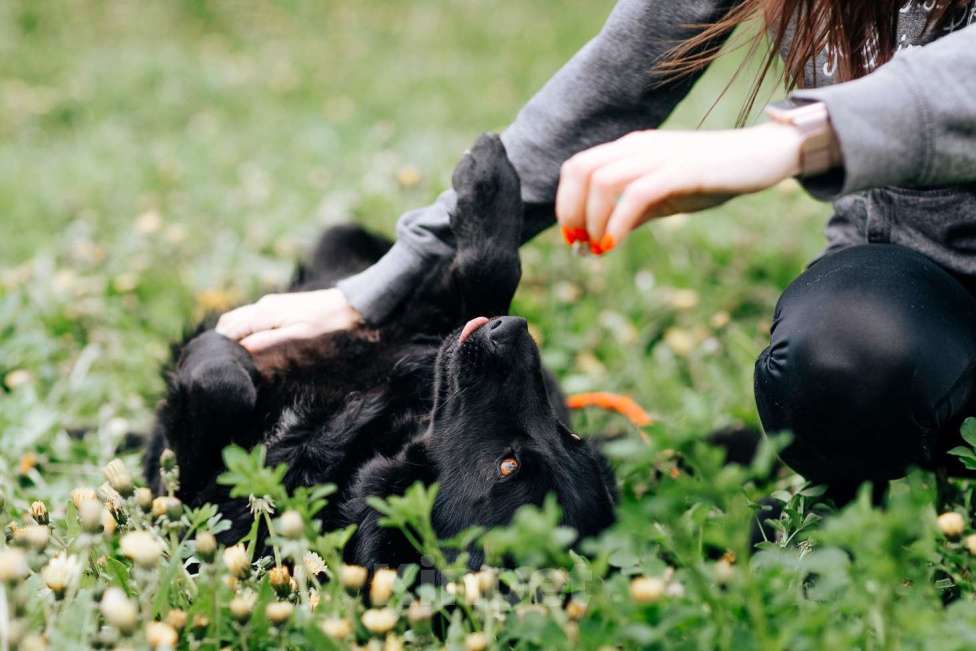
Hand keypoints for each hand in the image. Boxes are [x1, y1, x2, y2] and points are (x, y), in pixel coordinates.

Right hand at [215, 288, 362, 353]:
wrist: (348, 306)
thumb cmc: (326, 325)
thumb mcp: (299, 337)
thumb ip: (269, 342)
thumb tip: (243, 349)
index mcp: (264, 312)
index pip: (230, 329)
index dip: (221, 347)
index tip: (219, 365)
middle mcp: (263, 305)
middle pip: (229, 322)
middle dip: (222, 341)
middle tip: (223, 364)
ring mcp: (269, 304)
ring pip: (239, 319)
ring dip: (232, 336)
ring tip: (234, 358)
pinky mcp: (277, 307)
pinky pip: (251, 318)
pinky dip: (244, 331)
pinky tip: (250, 346)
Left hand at [555, 122, 803, 252]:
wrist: (764, 155)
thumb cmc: (715, 177)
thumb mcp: (666, 198)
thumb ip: (634, 213)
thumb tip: (600, 239)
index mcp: (632, 149)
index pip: (579, 166)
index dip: (566, 201)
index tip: (573, 236)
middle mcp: (639, 146)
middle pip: (582, 170)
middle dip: (571, 211)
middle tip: (578, 244)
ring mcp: (660, 155)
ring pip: (603, 180)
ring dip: (592, 219)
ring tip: (597, 247)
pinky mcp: (682, 169)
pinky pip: (636, 194)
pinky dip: (617, 223)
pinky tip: (614, 245)